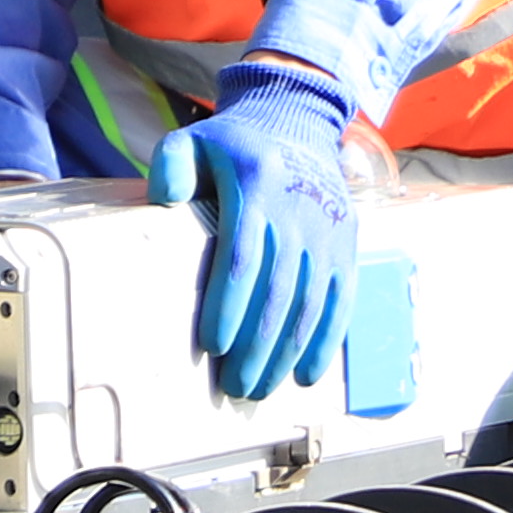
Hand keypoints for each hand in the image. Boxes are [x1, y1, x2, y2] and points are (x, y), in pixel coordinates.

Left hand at [148, 67, 360, 404]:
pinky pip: (341, 299)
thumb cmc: (233, 146)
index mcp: (259, 184)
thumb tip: (164, 198)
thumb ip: (171, 163)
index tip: (213, 346)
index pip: (243, 254)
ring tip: (259, 389)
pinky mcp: (348, 244)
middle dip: (257, 344)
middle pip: (279, 289)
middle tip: (234, 385)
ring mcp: (329, 229)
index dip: (229, 303)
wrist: (297, 122)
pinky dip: (326, 341)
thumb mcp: (195, 139)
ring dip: (287, 353)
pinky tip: (306, 376)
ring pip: (311, 302)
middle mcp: (300, 209)